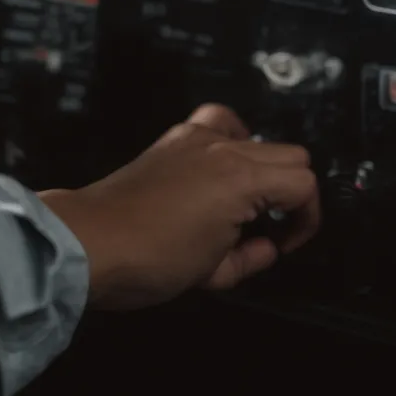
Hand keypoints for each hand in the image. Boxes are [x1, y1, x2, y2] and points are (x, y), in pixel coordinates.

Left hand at [38, 105, 320, 310]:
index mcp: (240, 179)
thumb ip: (253, 258)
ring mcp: (195, 138)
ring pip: (258, 137)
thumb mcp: (214, 274)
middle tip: (269, 228)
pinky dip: (231, 139)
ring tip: (246, 199)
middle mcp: (223, 148)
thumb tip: (267, 247)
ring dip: (265, 166)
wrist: (90, 242)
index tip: (285, 245)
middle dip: (291, 194)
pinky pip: (217, 122)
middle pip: (291, 156)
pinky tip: (220, 170)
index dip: (306, 220)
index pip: (304, 185)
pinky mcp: (172, 139)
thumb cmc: (151, 260)